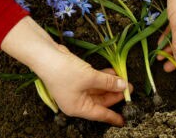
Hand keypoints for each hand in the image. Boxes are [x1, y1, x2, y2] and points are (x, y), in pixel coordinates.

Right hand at [1, 16, 130, 125]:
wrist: (46, 56)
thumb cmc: (66, 72)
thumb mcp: (90, 78)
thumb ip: (108, 83)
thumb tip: (123, 86)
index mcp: (78, 107)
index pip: (99, 114)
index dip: (113, 117)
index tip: (124, 120)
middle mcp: (77, 100)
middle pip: (100, 100)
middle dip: (114, 94)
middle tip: (128, 88)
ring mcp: (76, 88)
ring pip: (98, 89)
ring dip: (110, 84)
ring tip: (124, 79)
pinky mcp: (76, 77)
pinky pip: (93, 80)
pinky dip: (102, 77)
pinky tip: (113, 72)